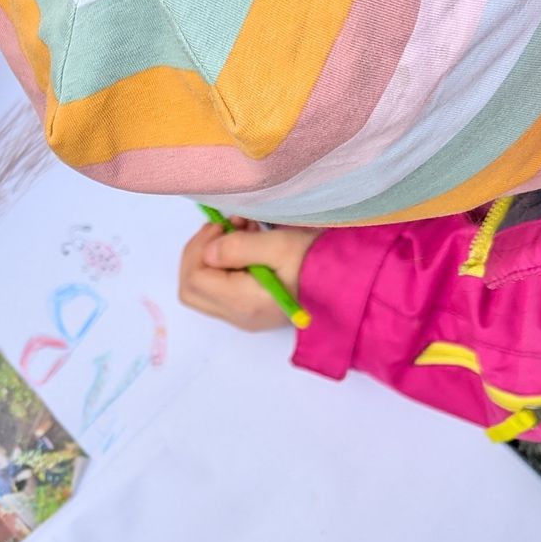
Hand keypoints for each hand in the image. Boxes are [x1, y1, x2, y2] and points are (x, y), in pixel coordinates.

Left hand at [177, 219, 319, 330]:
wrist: (349, 283)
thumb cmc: (318, 262)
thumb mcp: (279, 246)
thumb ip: (239, 248)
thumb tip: (207, 252)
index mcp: (242, 303)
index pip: (194, 279)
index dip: (199, 247)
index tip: (223, 225)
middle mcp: (238, 316)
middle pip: (191, 289)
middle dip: (199, 253)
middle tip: (224, 228)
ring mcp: (244, 315)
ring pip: (204, 288)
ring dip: (213, 255)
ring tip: (241, 228)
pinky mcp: (252, 309)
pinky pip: (222, 289)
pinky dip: (226, 264)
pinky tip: (248, 242)